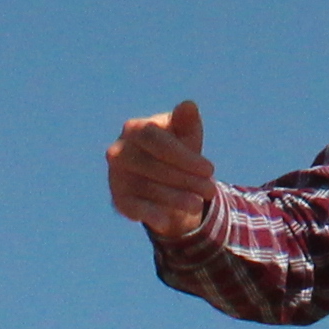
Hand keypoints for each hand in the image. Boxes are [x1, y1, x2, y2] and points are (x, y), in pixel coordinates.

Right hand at [107, 100, 217, 241]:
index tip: (210, 169)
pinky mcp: (118, 198)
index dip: (183, 156)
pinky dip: (149, 214)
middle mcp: (119, 151)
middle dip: (185, 179)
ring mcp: (117, 175)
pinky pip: (133, 207)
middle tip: (211, 190)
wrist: (166, 179)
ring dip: (175, 198)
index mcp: (135, 128)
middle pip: (152, 165)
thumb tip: (189, 106)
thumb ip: (186, 121)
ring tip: (197, 204)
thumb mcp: (186, 134)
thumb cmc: (177, 149)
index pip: (156, 140)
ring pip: (147, 188)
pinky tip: (166, 222)